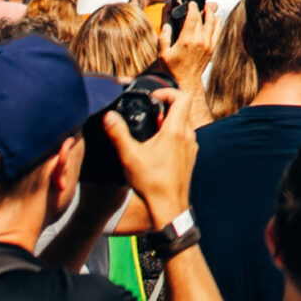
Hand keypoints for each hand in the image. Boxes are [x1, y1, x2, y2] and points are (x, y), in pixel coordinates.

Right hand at [104, 86, 196, 231]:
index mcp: (176, 130)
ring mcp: (191, 147)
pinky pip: (184, 137)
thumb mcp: (130, 157)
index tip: (153, 98)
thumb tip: (109, 117)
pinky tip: (158, 149)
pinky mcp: (190, 157)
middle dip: (166, 107)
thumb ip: (118, 134)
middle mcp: (188, 135)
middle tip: (150, 114)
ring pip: (184, 123)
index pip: (182, 96)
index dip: (168, 92)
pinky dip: (173, 135)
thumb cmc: (152, 184)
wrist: (169, 209)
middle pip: (182, 108)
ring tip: (151, 132)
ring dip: (169, 122)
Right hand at [161, 2, 219, 128]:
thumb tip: (167, 25)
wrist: (186, 82)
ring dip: (212, 13)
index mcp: (187, 39)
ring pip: (214, 23)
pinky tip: (216, 18)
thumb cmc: (173, 69)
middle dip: (205, 6)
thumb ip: (163, 37)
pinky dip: (218, 23)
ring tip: (210, 6)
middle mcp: (200, 40)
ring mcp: (208, 44)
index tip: (190, 2)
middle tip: (203, 1)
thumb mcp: (163, 54)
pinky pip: (218, 32)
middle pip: (206, 17)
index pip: (193, 16)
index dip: (192, 6)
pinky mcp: (212, 48)